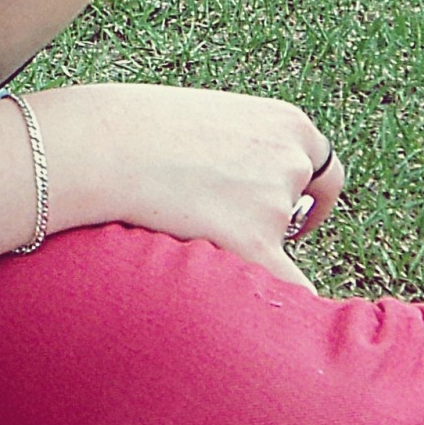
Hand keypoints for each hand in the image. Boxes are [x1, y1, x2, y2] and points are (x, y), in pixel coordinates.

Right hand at [30, 81, 345, 290]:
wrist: (100, 142)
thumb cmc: (140, 128)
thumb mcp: (211, 118)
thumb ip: (248, 148)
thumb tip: (270, 194)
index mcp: (288, 122)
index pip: (324, 172)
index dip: (305, 196)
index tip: (284, 213)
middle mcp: (291, 161)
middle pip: (302, 213)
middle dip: (277, 227)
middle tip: (225, 222)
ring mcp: (275, 204)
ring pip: (280, 251)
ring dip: (246, 250)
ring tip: (187, 228)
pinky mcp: (254, 246)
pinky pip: (284, 293)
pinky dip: (268, 306)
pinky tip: (234, 300)